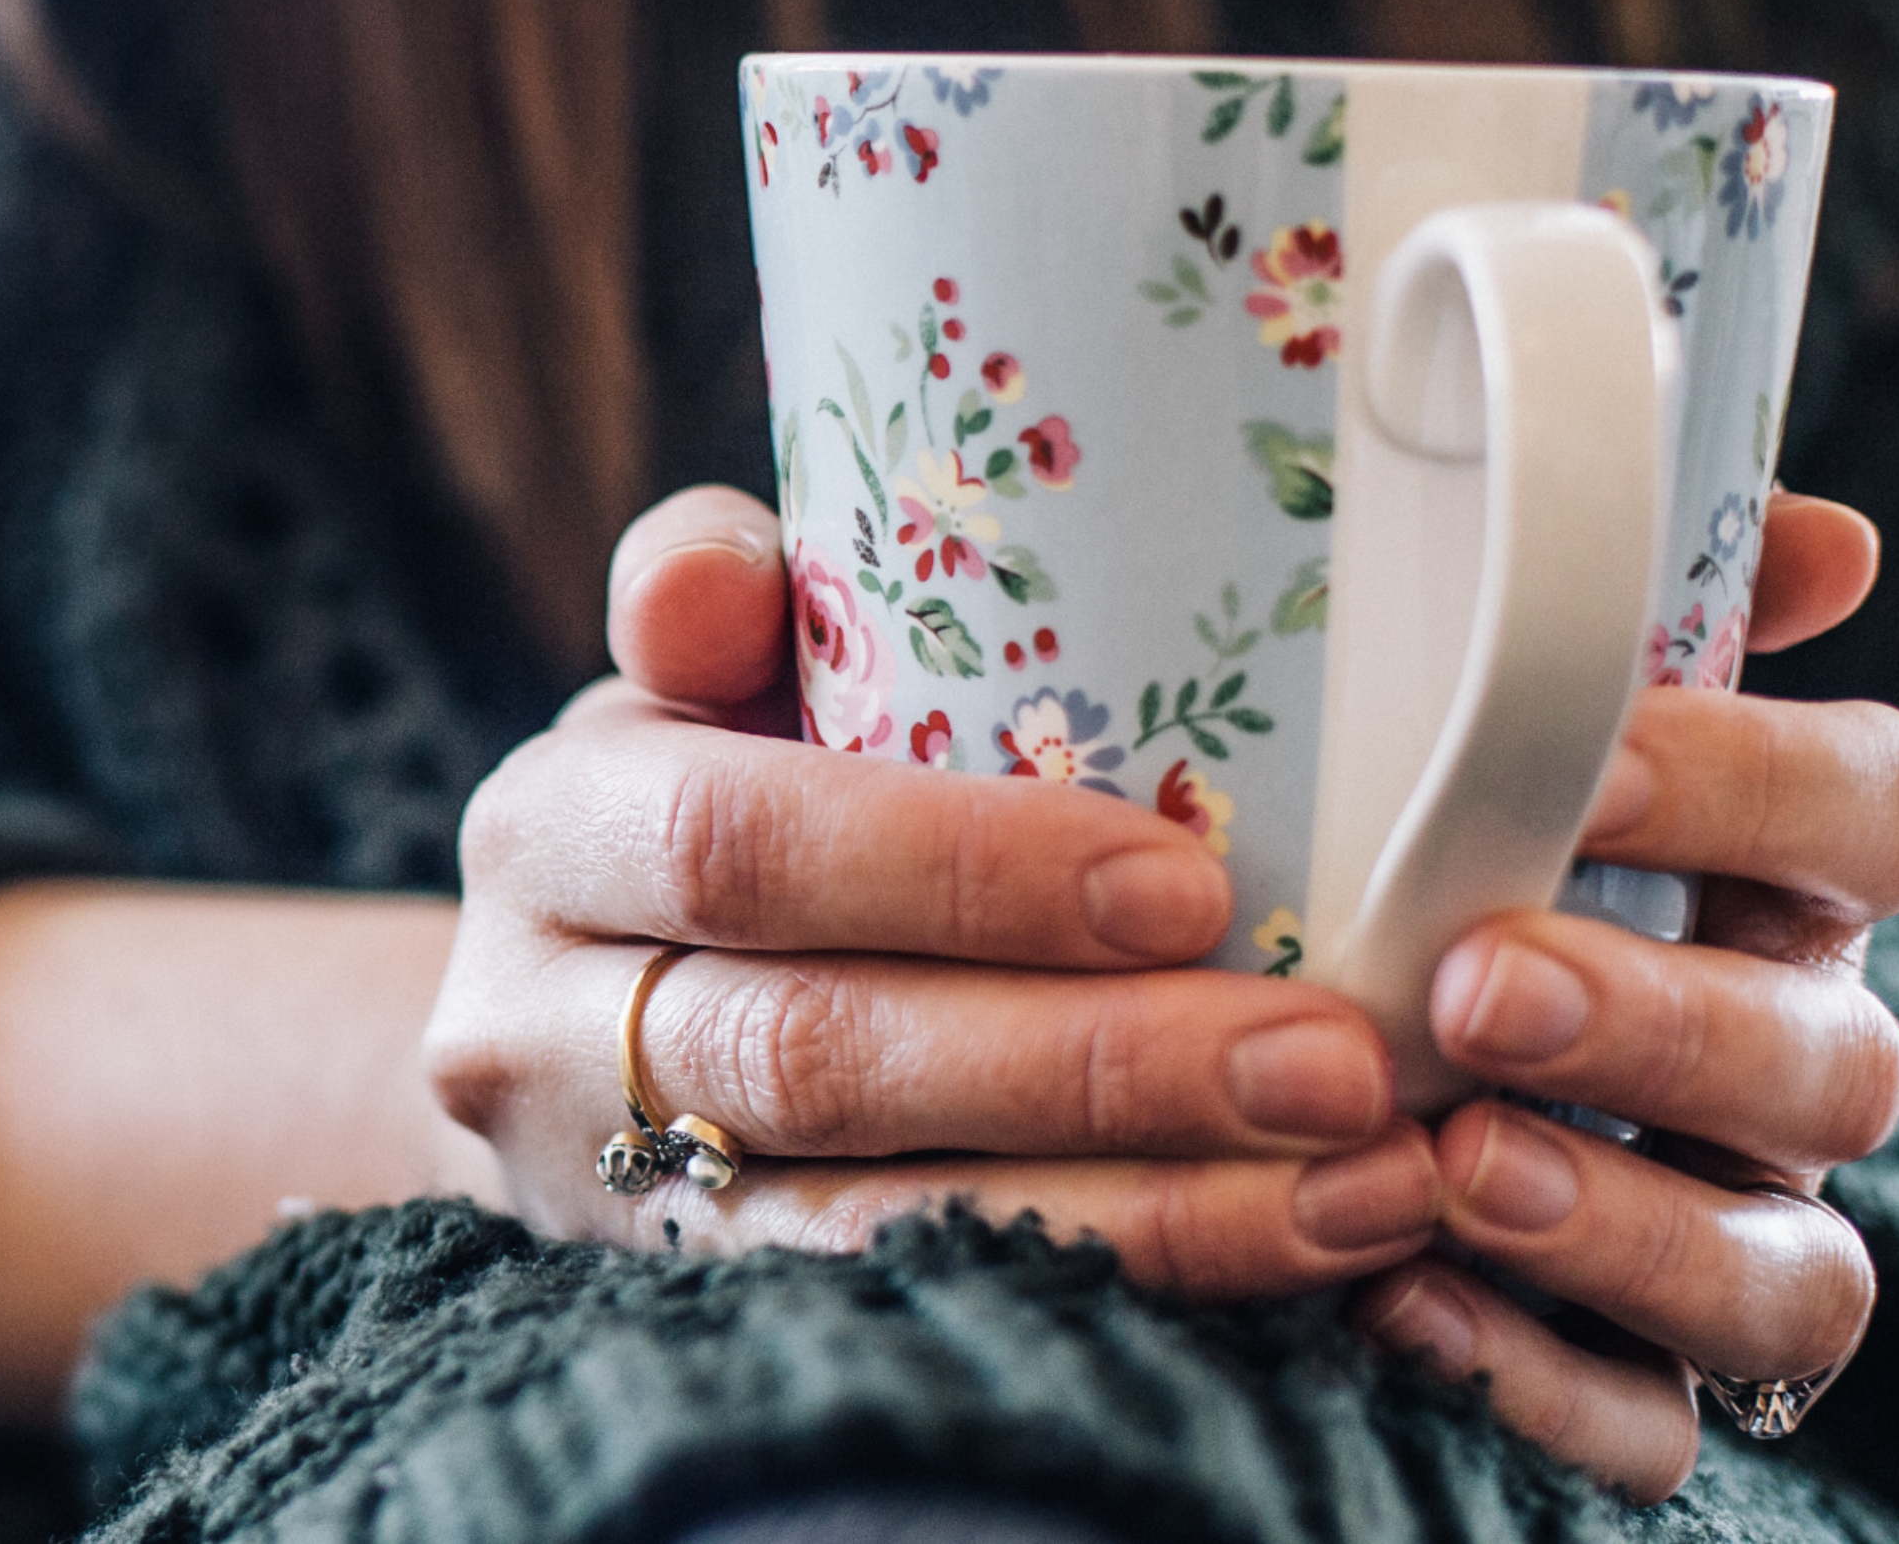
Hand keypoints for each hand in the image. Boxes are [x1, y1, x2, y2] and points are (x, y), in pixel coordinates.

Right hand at [429, 487, 1441, 1295]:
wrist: (560, 1022)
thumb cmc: (695, 795)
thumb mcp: (691, 678)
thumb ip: (719, 594)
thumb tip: (720, 577)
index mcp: (545, 832)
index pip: (735, 845)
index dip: (955, 870)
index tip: (1184, 886)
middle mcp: (536, 1032)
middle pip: (815, 1057)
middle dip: (1093, 1067)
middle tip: (1333, 1064)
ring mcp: (608, 1198)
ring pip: (874, 1229)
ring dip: (1139, 1210)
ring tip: (1362, 1184)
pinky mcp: (700, 1312)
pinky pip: (913, 1320)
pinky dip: (1110, 1291)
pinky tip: (1282, 1258)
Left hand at [1355, 493, 1898, 1501]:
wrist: (1233, 1052)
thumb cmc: (1370, 841)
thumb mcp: (1448, 708)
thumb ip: (1610, 617)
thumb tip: (1820, 541)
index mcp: (1763, 883)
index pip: (1883, 812)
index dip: (1767, 787)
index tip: (1598, 763)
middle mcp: (1772, 1063)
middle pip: (1837, 1060)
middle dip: (1667, 1027)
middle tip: (1477, 988)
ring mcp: (1717, 1230)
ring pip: (1788, 1272)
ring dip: (1632, 1224)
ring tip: (1454, 1166)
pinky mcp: (1629, 1379)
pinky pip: (1648, 1426)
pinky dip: (1540, 1378)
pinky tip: (1397, 1302)